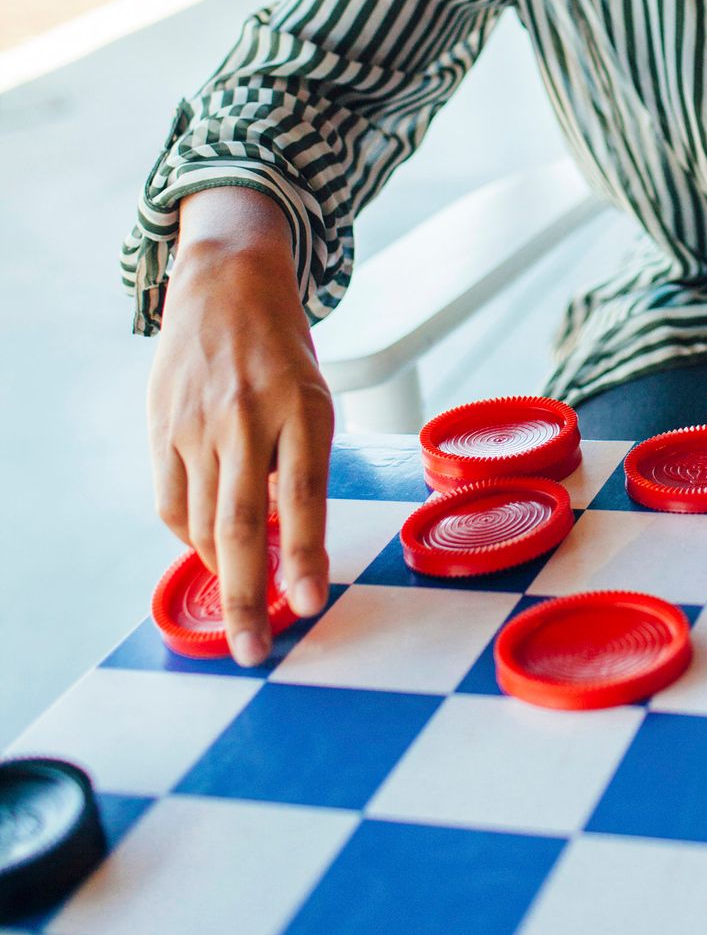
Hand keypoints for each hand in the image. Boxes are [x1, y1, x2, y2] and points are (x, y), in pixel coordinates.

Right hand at [148, 195, 332, 665]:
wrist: (226, 284)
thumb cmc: (284, 356)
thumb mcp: (316, 402)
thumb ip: (303, 468)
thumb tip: (290, 545)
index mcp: (302, 411)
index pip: (304, 498)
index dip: (302, 557)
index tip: (306, 605)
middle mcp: (247, 419)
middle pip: (242, 523)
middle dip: (249, 595)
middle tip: (254, 650)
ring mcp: (196, 424)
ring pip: (200, 521)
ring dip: (220, 571)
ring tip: (243, 602)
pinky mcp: (160, 427)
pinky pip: (171, 501)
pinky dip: (189, 535)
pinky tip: (208, 543)